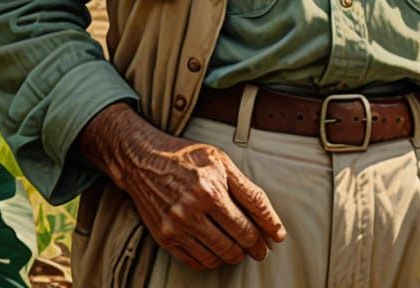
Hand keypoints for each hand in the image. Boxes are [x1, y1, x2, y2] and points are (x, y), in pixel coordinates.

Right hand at [77, 102, 285, 270]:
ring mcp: (177, 226)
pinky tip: (217, 249)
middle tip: (260, 247)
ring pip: (218, 256)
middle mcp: (193, 209)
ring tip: (239, 246)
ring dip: (234, 255)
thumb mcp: (221, 161)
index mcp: (211, 188)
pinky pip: (196, 262)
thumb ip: (247, 190)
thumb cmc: (185, 157)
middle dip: (254, 247)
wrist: (142, 159)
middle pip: (237, 241)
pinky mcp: (165, 238)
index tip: (276, 238)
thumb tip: (272, 223)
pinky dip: (212, 260)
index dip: (268, 231)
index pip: (250, 220)